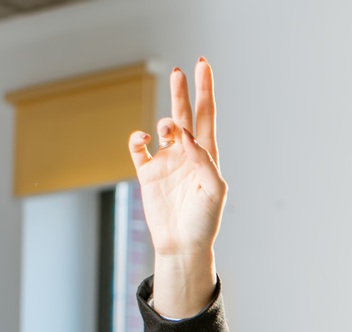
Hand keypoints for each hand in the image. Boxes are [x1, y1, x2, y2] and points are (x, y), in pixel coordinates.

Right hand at [128, 59, 222, 319]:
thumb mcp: (214, 192)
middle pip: (185, 114)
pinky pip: (138, 147)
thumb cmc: (204, 222)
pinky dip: (137, 137)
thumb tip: (186, 134)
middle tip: (181, 71)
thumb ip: (204, 160)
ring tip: (167, 129)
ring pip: (163, 127)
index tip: (203, 66)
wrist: (182, 245)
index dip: (205, 90)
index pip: (206, 116)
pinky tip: (143, 138)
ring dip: (165, 121)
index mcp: (207, 155)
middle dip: (183, 92)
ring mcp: (166, 161)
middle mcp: (186, 154)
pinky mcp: (147, 172)